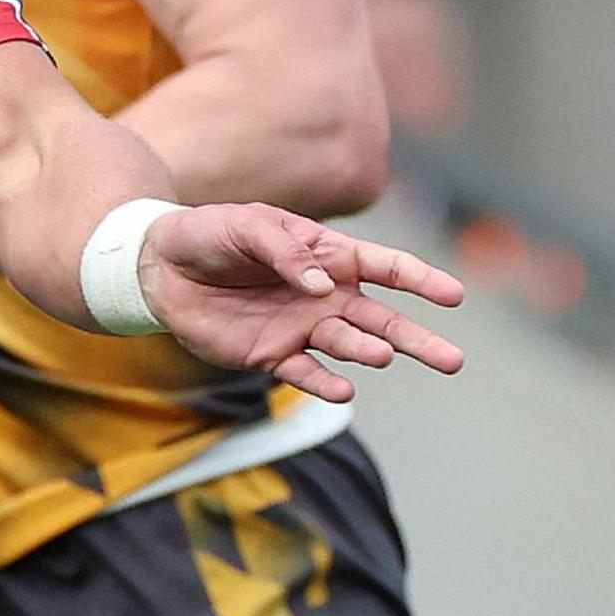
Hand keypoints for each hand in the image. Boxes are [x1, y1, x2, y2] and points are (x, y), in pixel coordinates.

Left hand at [139, 206, 467, 400]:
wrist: (160, 268)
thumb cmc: (209, 233)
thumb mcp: (246, 225)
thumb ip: (285, 251)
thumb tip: (322, 286)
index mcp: (328, 255)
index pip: (386, 267)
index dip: (421, 280)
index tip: (454, 296)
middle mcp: (325, 296)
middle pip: (383, 320)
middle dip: (419, 338)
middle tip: (454, 360)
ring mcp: (301, 327)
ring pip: (350, 346)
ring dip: (367, 351)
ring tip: (383, 354)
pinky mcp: (272, 355)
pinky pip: (305, 372)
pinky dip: (325, 383)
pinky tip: (344, 390)